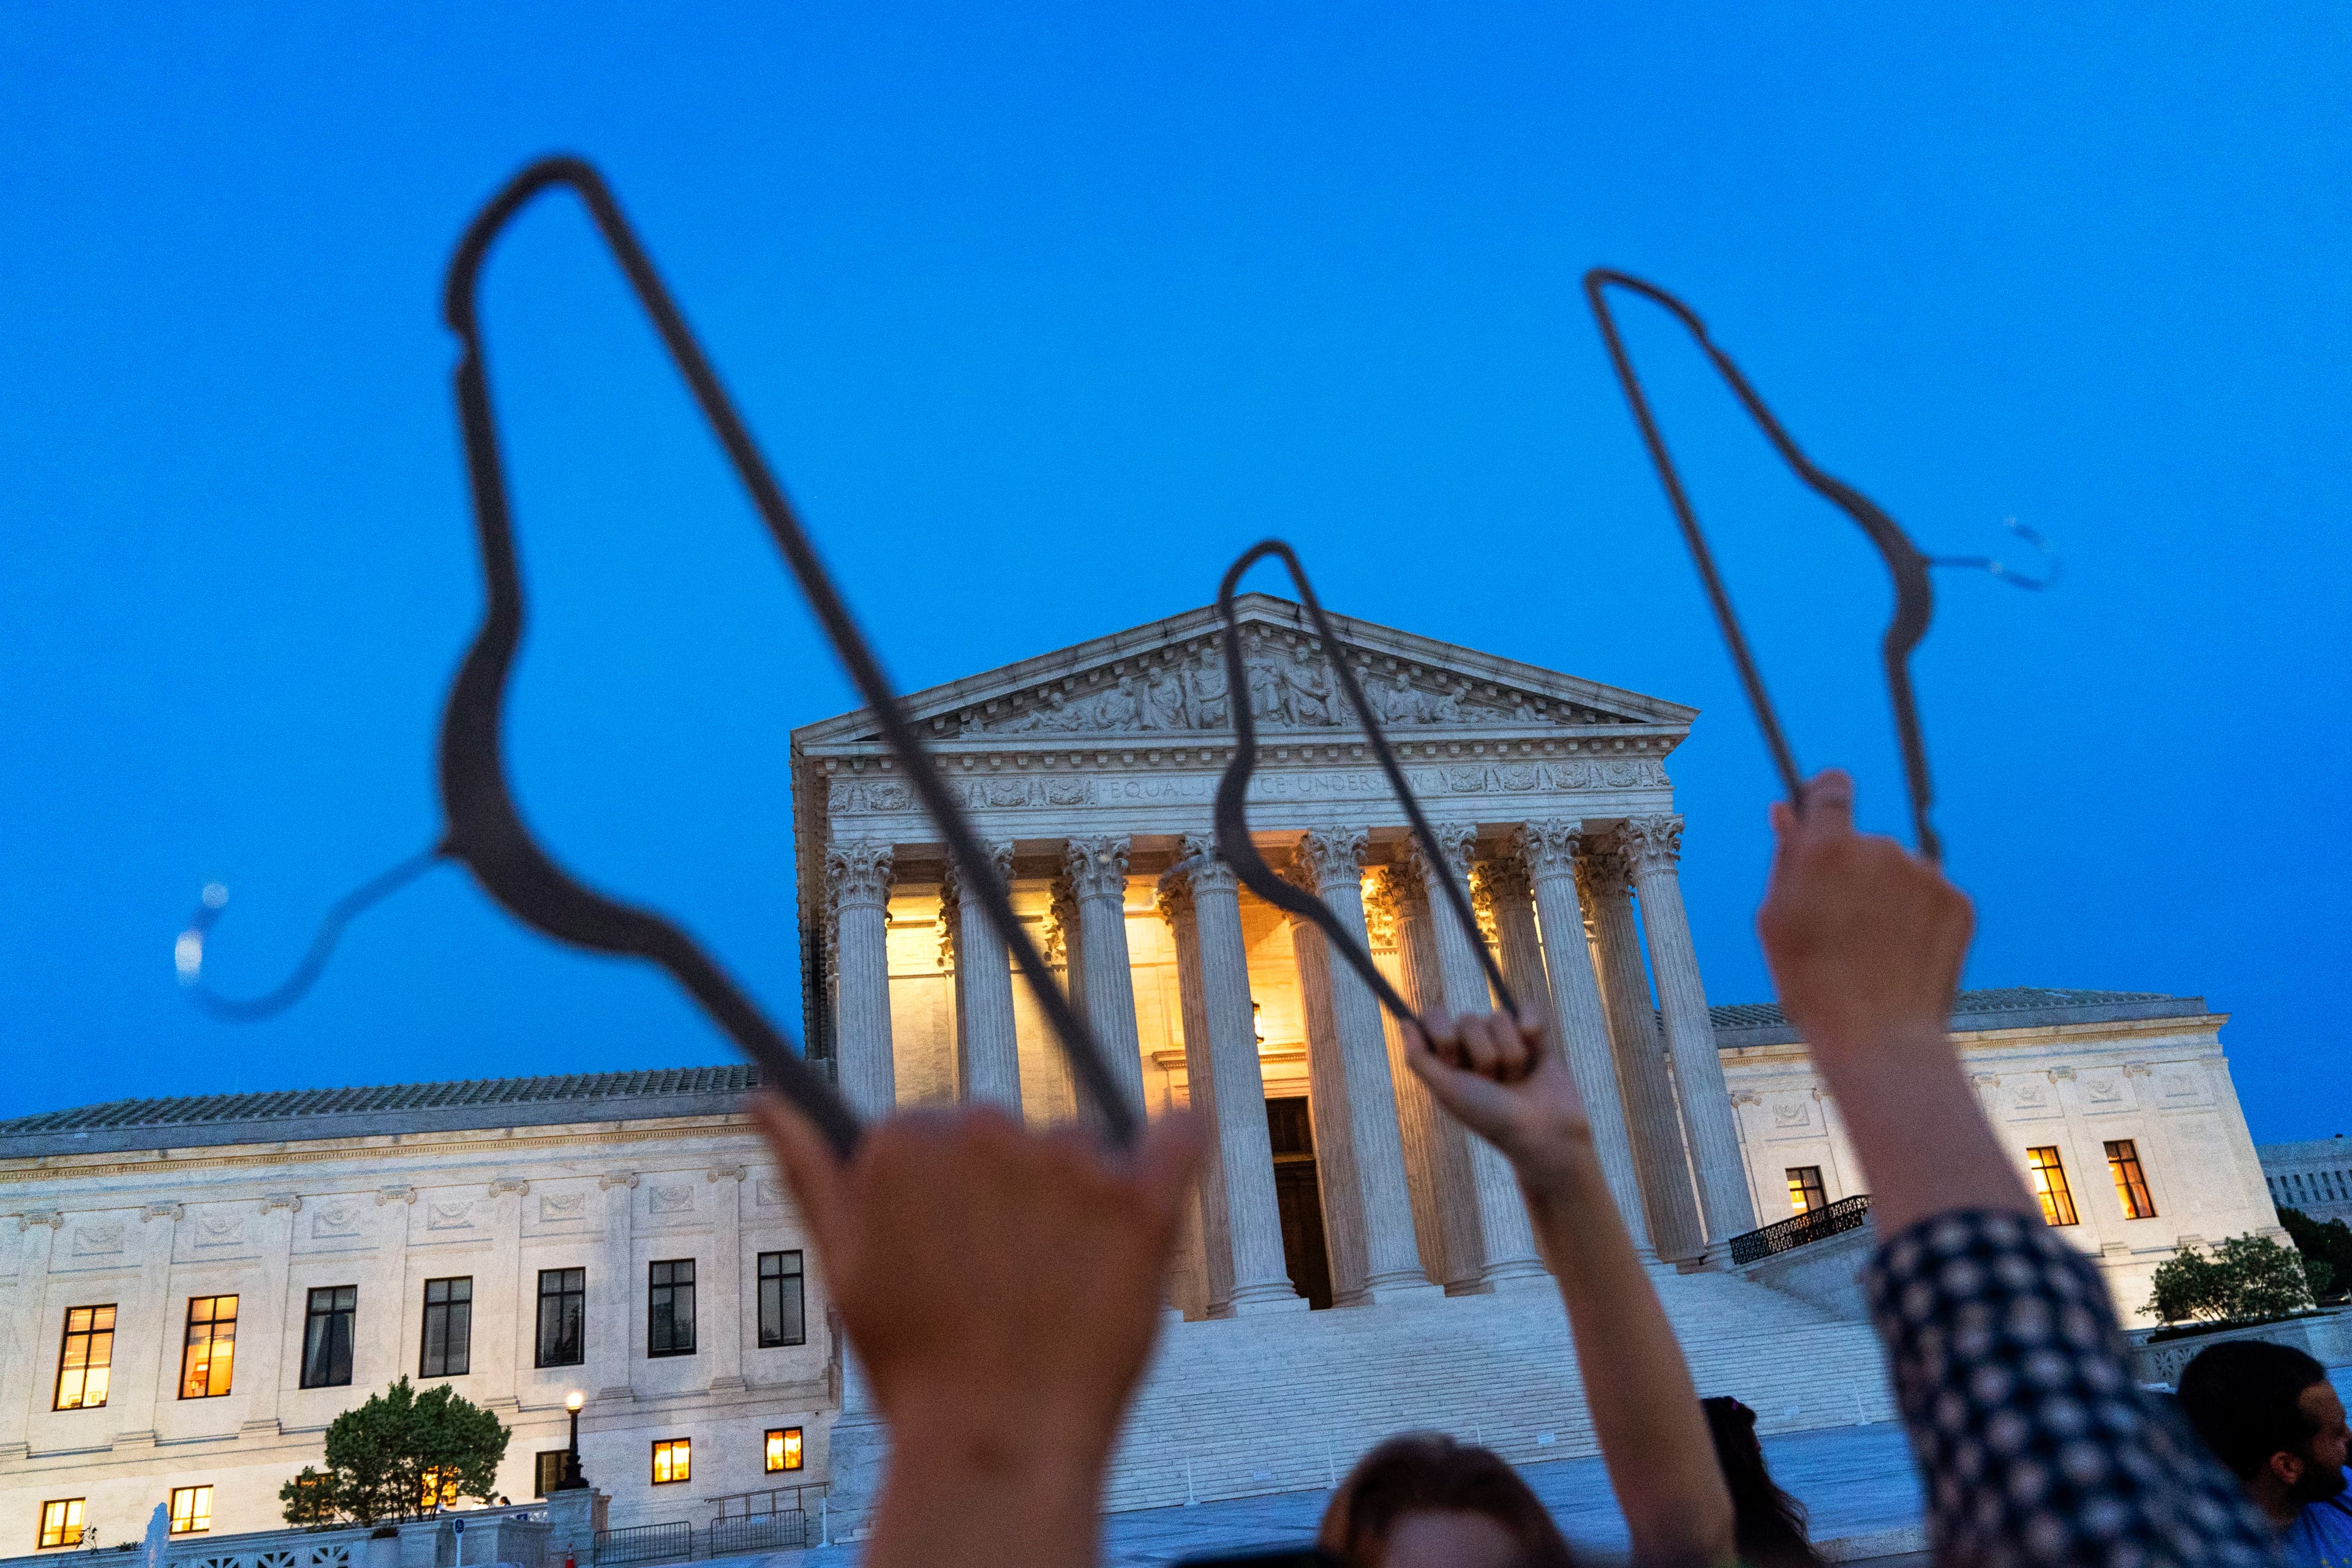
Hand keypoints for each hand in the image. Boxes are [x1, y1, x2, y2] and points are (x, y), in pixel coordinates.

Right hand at [753, 1098, 1204, 1467]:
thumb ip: (810, 1173)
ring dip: (1077, 1196)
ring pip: (1082, 1145)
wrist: (999, 1447)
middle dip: (1008, 1191)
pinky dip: (1176, 1138)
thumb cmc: (918, 1367)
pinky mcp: (1139, 1200)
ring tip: (1055, 1285)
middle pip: (1006, 1134)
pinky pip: (1179, 1132)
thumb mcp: (844, 1270)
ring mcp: (1066, 1163)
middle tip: (1001, 1275)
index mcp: (903, 1142)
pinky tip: (1167, 1149)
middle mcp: (984, 1131)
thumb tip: (765, 1101)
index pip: (936, 1134)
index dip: (944, 1193)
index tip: (948, 1243)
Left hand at [1403, 1009, 1594, 1194]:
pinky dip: (1531, 1029)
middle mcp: (1473, 1046)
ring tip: (1516, 1081)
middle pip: (1468, 1019)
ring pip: (1499, 1018)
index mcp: (1448, 1058)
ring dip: (1510, 1055)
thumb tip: (1404, 1023)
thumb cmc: (1492, 1117)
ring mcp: (1504, 1039)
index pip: (1433, 1018)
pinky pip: (1527, 1009)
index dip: (1444, 1037)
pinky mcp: (1534, 1036)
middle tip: (1492, 1084)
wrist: (1544, 1134)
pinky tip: (1536, 1053)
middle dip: (1483, 1055)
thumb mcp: (1447, 1092)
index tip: (1454, 1064)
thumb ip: (1419, 1059)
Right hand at [1757, 768, 1973, 1053]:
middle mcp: (1882, 849)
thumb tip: (1786, 812)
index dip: (1825, 796)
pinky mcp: (1959, 901)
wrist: (1879, 1036)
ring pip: (1901, 872)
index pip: (1833, 790)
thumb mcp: (1777, 920)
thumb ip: (1784, 858)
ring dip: (1887, 896)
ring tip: (1873, 951)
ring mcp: (1926, 874)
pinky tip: (1902, 956)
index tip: (1821, 812)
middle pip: (1865, 842)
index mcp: (1829, 849)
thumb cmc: (1812, 982)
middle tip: (1840, 925)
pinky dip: (1918, 918)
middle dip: (1853, 871)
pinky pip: (1932, 897)